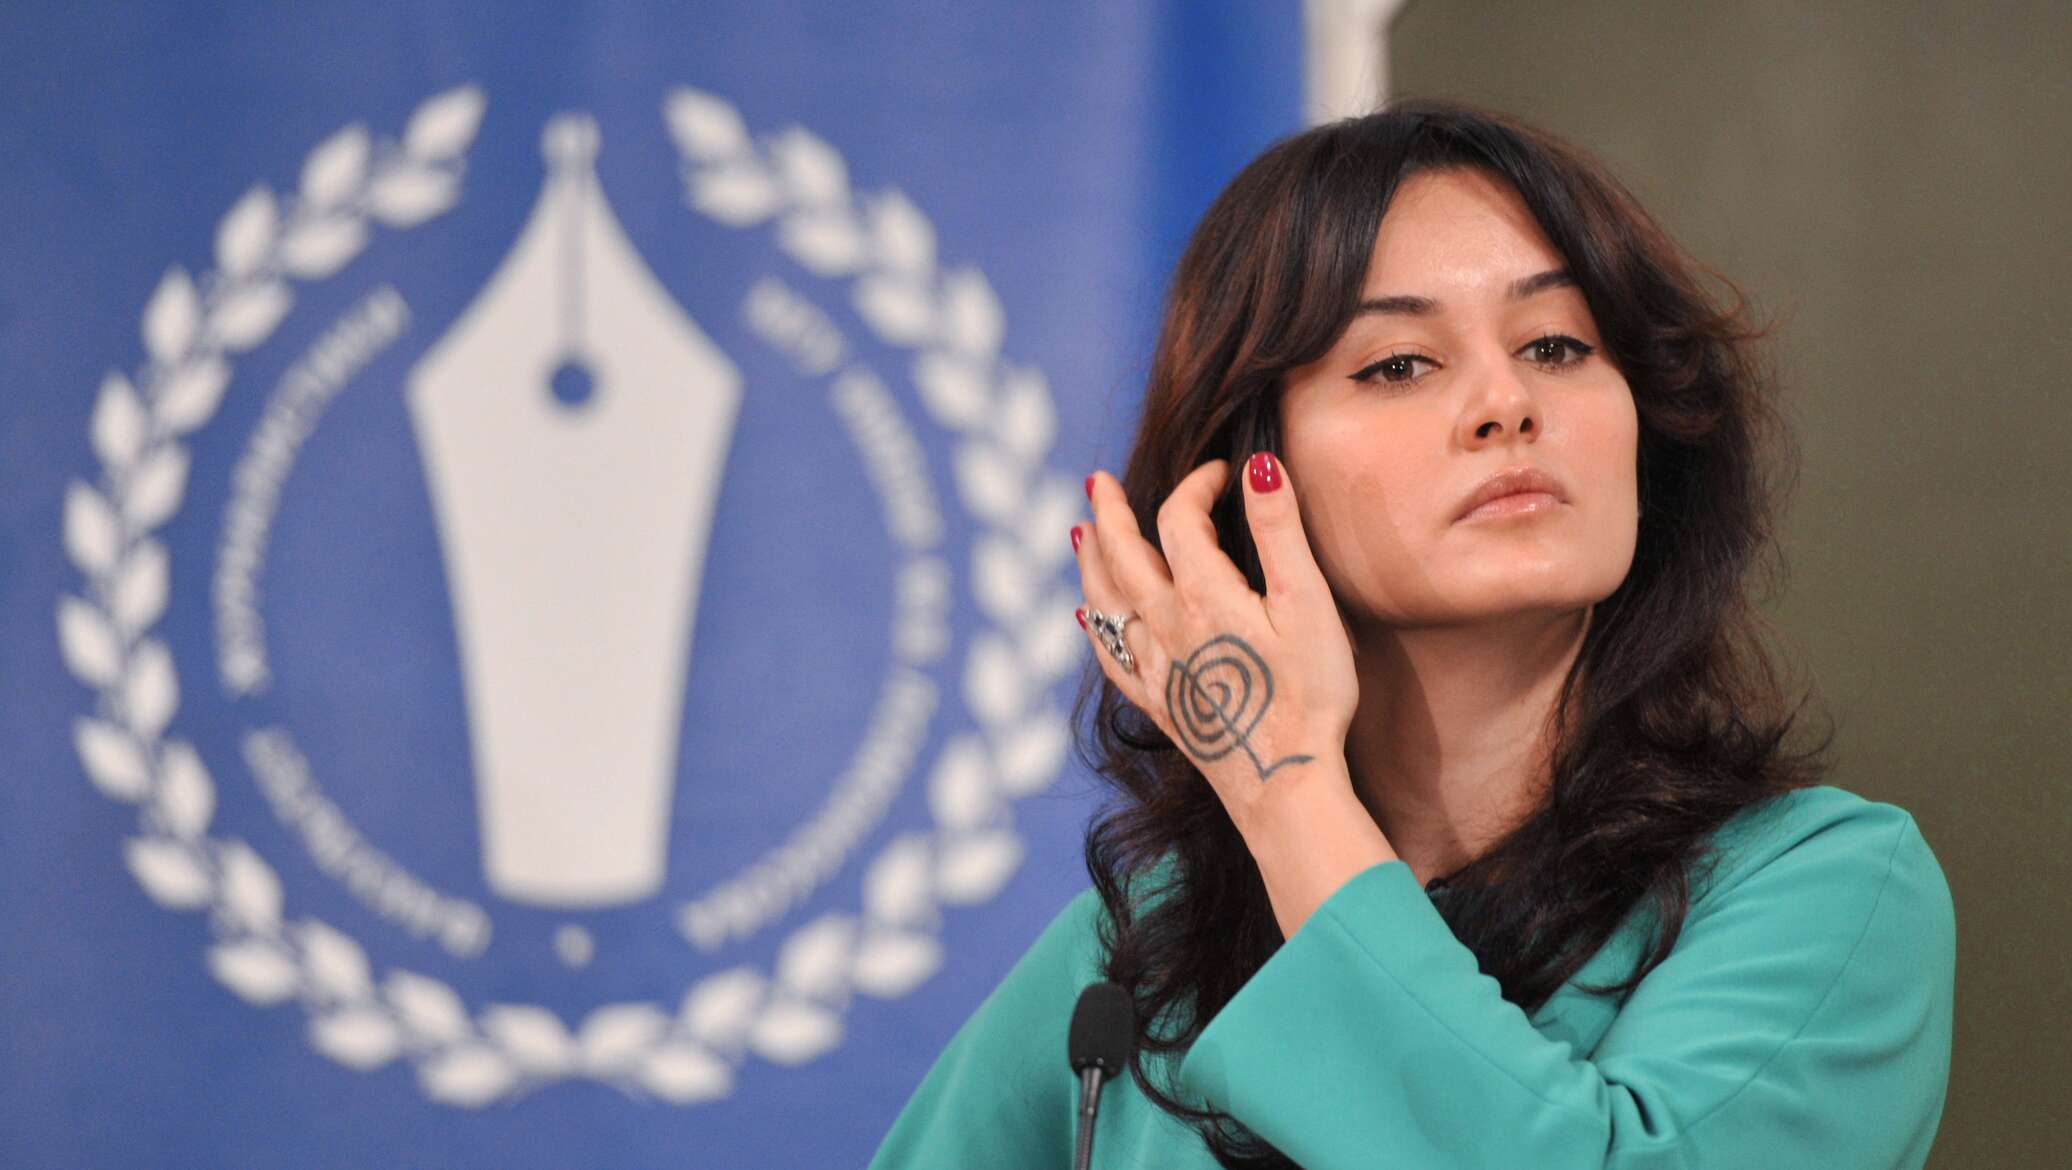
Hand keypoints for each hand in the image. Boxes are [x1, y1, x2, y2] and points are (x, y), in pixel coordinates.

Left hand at [1073, 453, 1358, 834]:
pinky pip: (1111, 657)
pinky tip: (1087, 617)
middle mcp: (1165, 627)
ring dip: (1091, 561)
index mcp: (1203, 595)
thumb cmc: (1308, 694)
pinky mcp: (1158, 705)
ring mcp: (1155, 669)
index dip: (1198, 486)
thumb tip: (1259, 467)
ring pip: (1106, 603)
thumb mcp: (1308, 602)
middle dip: (1110, 513)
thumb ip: (1279, 529)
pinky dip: (1095, 628)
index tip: (1222, 472)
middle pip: (1123, 556)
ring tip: (1080, 533)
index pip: (1181, 520)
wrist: (1285, 782)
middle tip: (1097, 482)